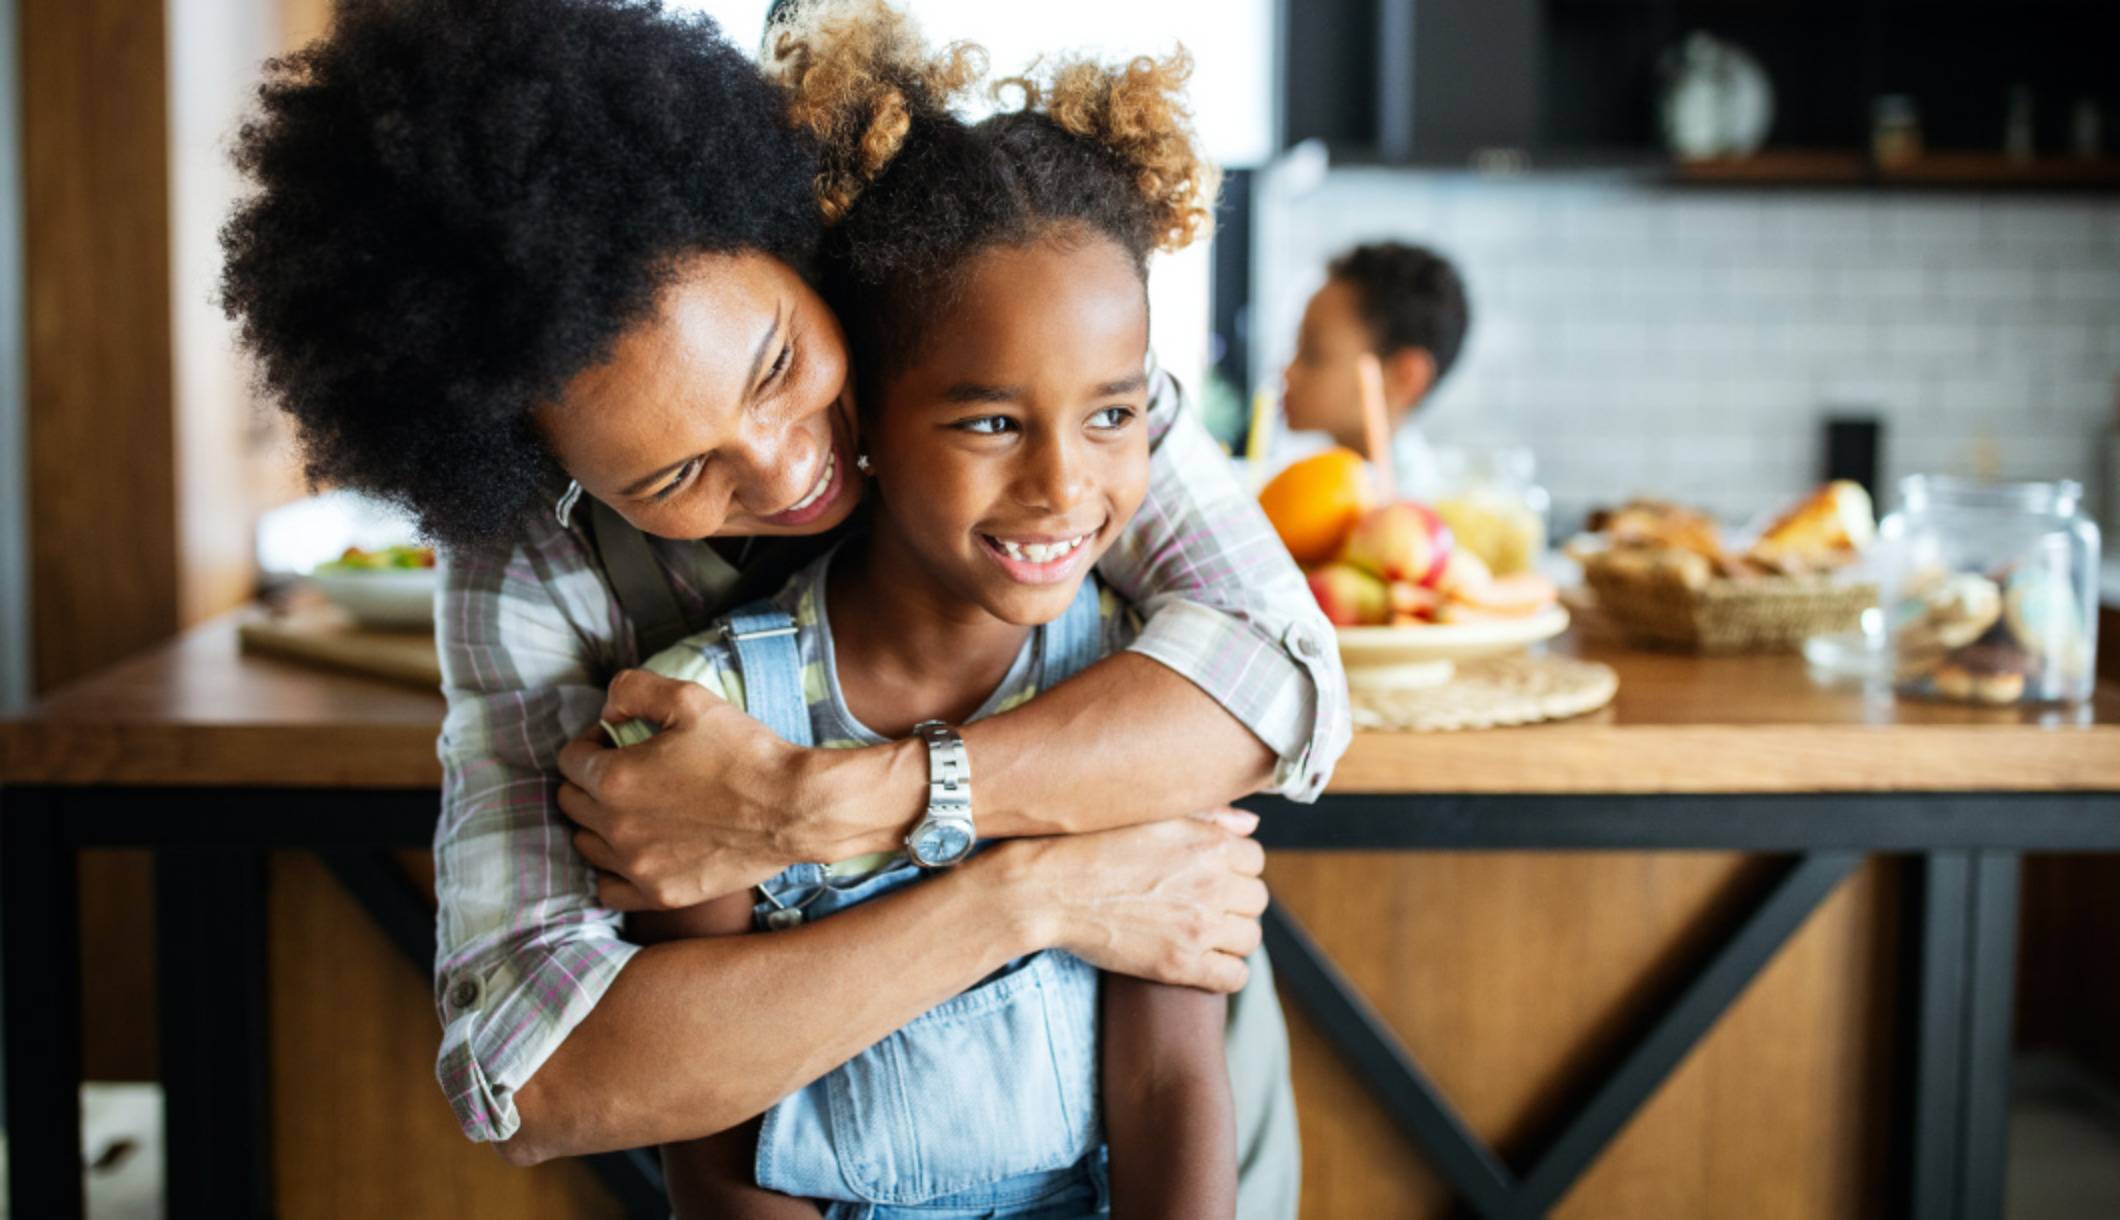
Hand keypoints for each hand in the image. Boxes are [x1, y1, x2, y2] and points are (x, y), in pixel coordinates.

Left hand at [558, 668, 814, 909]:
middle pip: (571, 802)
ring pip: (585, 844)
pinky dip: (612, 869)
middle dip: (590, 780)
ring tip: (633, 808)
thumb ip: (633, 690)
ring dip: (598, 822)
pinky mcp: (660, 894)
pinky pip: (608, 888)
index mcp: (615, 779)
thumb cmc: (745, 751)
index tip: (618, 740)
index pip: (570, 760)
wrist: (794, 808)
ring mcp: (637, 866)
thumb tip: (606, 710)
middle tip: (628, 770)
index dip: (591, 743)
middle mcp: (616, 827)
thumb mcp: (690, 698)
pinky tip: (635, 851)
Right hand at [992, 809, 1266, 992]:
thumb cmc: (1091, 845)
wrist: (1047, 888)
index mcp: (1210, 843)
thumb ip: (1209, 816)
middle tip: (1203, 906)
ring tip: (1199, 933)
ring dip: (1230, 937)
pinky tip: (1200, 962)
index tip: (1211, 875)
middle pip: (1257, 900)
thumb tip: (1252, 826)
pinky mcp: (1181, 964)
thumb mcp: (1151, 816)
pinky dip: (1224, 971)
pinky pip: (1234, 976)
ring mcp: (1199, 926)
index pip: (1256, 860)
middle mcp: (1213, 883)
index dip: (1234, 868)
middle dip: (1235, 902)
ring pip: (1250, 938)